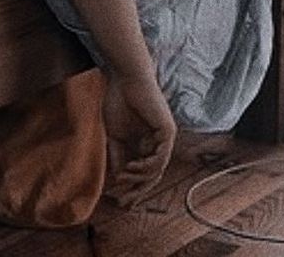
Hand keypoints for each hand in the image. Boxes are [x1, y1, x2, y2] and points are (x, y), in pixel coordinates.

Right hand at [102, 71, 176, 207]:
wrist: (125, 80)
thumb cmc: (119, 102)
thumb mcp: (115, 137)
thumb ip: (118, 157)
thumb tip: (116, 179)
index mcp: (147, 143)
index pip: (144, 173)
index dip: (133, 188)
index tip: (120, 201)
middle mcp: (159, 143)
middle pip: (153, 176)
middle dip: (138, 191)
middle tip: (124, 202)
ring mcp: (165, 137)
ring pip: (157, 170)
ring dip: (139, 179)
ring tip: (123, 177)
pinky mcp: (168, 131)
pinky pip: (161, 157)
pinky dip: (147, 167)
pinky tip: (132, 167)